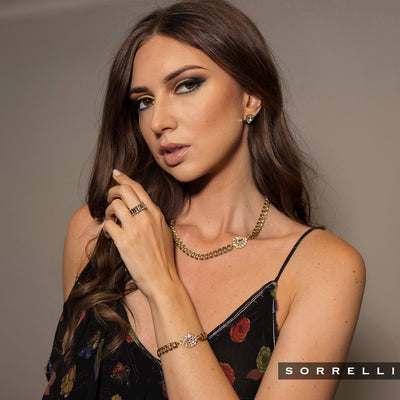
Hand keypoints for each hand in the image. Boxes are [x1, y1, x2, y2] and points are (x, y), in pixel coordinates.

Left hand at [102, 169, 176, 297]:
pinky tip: (109, 234)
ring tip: (109, 219)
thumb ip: (153, 217)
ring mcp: (136, 229)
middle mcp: (146, 217)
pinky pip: (108, 225)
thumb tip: (141, 208)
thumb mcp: (164, 231)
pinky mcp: (125, 242)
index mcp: (156, 214)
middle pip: (124, 191)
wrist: (163, 279)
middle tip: (109, 198)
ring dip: (108, 210)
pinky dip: (105, 227)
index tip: (116, 173)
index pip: (138, 188)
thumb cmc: (163, 258)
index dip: (124, 178)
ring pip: (115, 205)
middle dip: (112, 191)